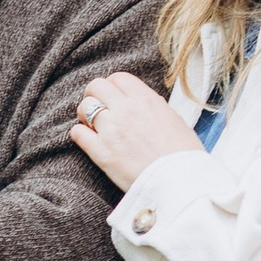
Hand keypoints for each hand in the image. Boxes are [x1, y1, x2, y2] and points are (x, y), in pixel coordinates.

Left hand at [69, 70, 202, 194]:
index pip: (118, 78)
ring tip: (92, 126)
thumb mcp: (174, 120)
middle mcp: (127, 110)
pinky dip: (80, 135)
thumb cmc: (182, 155)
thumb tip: (142, 105)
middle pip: (96, 86)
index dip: (112, 87)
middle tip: (98, 109)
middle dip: (94, 95)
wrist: (181, 182)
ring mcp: (112, 130)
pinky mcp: (101, 153)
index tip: (113, 98)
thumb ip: (153, 107)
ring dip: (85, 115)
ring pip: (84, 106)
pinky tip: (88, 141)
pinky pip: (77, 133)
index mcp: (146, 100)